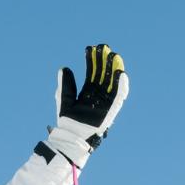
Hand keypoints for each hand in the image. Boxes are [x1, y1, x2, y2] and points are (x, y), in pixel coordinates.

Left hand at [47, 45, 128, 164]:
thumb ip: (66, 85)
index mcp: (87, 93)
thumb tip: (64, 68)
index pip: (92, 74)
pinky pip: (118, 96)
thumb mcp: (65, 99)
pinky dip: (120, 85)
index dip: (93, 62)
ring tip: (114, 56)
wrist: (71, 136)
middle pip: (103, 75)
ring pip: (111, 82)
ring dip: (113, 69)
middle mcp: (98, 96)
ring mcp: (104, 102)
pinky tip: (120, 73)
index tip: (92, 49)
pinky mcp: (110, 110)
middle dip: (104, 62)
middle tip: (104, 48)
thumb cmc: (67, 121)